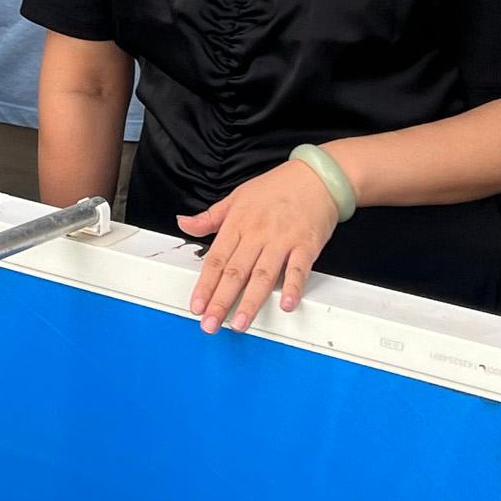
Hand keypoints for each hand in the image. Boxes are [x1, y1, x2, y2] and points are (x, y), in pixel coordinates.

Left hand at [178, 159, 343, 333]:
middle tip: (211, 324)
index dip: (204, 285)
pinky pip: (298, 269)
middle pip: (235, 272)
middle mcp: (257, 233)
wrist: (316, 176)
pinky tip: (286, 304)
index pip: (215, 259)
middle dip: (221, 301)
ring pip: (262, 275)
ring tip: (240, 323)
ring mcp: (282, 240)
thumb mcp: (236, 197)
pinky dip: (293, 287)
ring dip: (250, 301)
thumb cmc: (277, 187)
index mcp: (237, 223)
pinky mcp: (306, 244)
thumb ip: (210, 217)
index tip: (196, 306)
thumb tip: (184, 223)